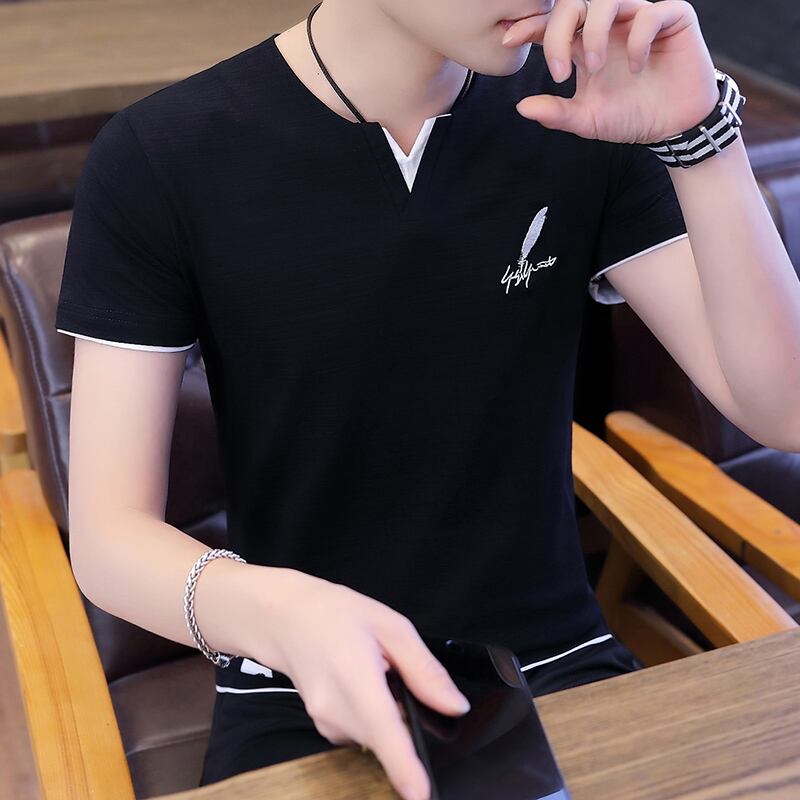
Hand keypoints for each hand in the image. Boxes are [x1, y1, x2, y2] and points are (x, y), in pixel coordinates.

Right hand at [256, 569, 470, 799]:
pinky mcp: (327, 729)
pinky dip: (372, 714)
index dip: (407, 772)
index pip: (387, 737)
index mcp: (357, 682)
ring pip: (379, 736)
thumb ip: (425, 670)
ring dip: (390, 714)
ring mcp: (329, 725)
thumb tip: (454, 705)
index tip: (422, 794)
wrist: (285, 618)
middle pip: (391, 738)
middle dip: (407, 717)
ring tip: (375, 670)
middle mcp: (338, 712)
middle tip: (394, 671)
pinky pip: (364, 731)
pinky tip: (362, 681)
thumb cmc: (333, 614)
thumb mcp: (391, 626)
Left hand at [503, 0, 720, 143]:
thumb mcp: (587, 120)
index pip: (553, 23)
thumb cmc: (631, 117)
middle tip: (559, 71)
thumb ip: (556, 114)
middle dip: (558, 31)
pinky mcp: (672, 18)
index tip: (510, 40)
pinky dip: (637, 39)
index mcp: (586, 43)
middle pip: (574, 3)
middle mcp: (610, 25)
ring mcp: (639, 18)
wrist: (673, 126)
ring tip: (595, 68)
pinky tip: (636, 67)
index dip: (531, 26)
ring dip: (595, 33)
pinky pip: (650, 12)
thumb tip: (521, 107)